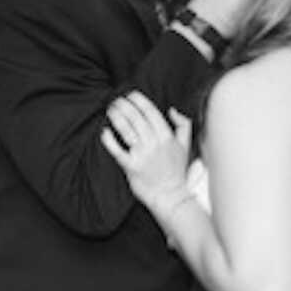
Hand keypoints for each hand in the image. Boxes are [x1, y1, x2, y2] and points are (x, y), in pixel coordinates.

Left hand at [101, 91, 191, 216]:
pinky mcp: (131, 167)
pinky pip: (117, 150)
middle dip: (125, 106)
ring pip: (127, 130)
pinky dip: (109, 139)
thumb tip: (172, 110)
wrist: (170, 195)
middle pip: (136, 118)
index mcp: (167, 137)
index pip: (151, 112)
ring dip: (117, 117)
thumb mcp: (186, 145)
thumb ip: (183, 125)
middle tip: (116, 100)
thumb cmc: (177, 170)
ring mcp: (142, 155)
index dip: (139, 101)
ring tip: (111, 109)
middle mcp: (154, 144)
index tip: (131, 94)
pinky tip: (105, 131)